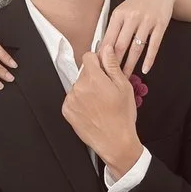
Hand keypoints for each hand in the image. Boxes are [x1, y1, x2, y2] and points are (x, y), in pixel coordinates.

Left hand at [61, 45, 142, 178]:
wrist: (115, 142)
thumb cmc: (122, 116)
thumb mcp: (124, 87)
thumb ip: (112, 65)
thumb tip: (106, 49)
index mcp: (93, 78)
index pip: (89, 56)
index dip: (98, 62)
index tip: (104, 70)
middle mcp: (79, 87)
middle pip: (84, 72)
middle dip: (94, 78)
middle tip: (106, 92)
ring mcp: (71, 99)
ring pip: (78, 85)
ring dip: (86, 90)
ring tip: (100, 104)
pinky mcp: (67, 110)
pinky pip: (72, 99)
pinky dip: (80, 102)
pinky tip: (92, 110)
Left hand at [104, 0, 179, 74]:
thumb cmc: (138, 3)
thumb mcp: (123, 11)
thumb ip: (114, 28)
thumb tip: (102, 49)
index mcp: (119, 14)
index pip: (108, 39)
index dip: (103, 55)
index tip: (98, 69)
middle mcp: (132, 16)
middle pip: (120, 45)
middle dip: (114, 64)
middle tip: (109, 79)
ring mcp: (147, 21)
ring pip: (136, 48)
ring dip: (130, 65)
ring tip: (125, 78)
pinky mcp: (160, 25)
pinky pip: (154, 45)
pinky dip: (149, 59)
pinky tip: (145, 69)